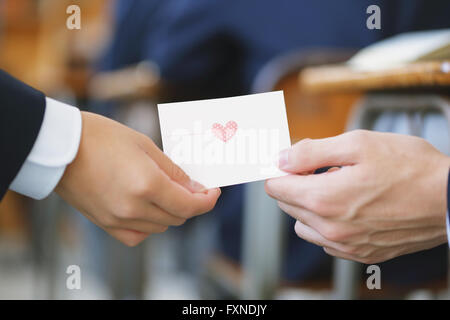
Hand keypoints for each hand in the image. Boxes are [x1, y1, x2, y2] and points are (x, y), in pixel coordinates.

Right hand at [56, 112, 220, 245]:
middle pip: (177, 217)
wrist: (59, 147)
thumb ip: (173, 171)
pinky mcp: (105, 224)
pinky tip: (148, 207)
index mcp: (146, 185)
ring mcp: (117, 219)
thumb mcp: (145, 146)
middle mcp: (133, 208)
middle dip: (190, 202)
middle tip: (192, 185)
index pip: (189, 206)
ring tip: (168, 191)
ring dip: (172, 211)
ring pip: (160, 226)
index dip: (207, 201)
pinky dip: (150, 224)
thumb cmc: (101, 137)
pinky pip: (138, 234)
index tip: (214, 191)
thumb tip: (195, 188)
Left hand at [265, 130, 449, 262]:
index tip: (288, 161)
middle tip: (320, 168)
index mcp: (324, 199)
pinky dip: (327, 224)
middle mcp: (330, 228)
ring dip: (309, 205)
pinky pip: (325, 240)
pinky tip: (349, 207)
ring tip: (337, 187)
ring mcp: (346, 245)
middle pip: (287, 205)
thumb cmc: (410, 167)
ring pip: (303, 225)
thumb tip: (280, 158)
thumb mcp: (357, 144)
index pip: (276, 187)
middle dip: (296, 183)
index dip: (279, 169)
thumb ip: (311, 152)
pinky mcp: (360, 253)